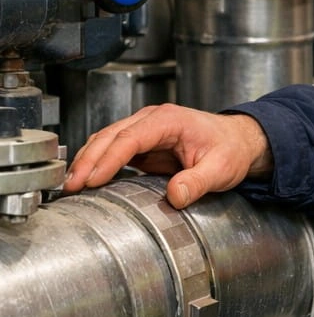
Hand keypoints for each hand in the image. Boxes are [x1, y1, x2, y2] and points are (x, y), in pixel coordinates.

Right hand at [63, 104, 272, 209]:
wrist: (238, 142)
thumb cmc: (230, 149)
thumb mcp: (221, 168)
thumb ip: (198, 182)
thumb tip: (175, 196)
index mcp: (169, 120)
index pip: (131, 138)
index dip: (110, 158)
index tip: (93, 178)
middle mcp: (152, 120)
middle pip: (110, 136)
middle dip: (88, 161)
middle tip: (72, 186)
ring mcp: (145, 130)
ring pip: (106, 140)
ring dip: (87, 161)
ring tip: (71, 185)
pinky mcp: (142, 143)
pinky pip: (113, 150)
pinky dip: (96, 162)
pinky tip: (86, 179)